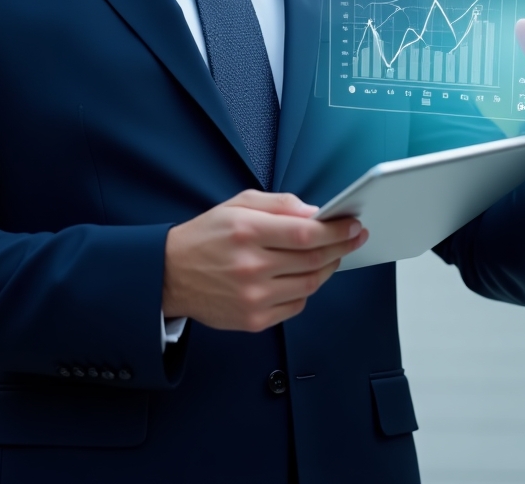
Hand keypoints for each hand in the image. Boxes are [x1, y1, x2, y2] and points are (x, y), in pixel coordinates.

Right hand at [161, 190, 366, 331]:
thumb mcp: (238, 204)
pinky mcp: (253, 320)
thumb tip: (315, 212)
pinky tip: (302, 276)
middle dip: (341, 247)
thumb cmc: (206, 236)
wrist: (171, 275)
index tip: (353, 225)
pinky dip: (306, 290)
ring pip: (310, 285)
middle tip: (354, 238)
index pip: (306, 232)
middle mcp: (252, 266)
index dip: (336, 230)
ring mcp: (253, 297)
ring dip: (327, 268)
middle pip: (313, 259)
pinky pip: (296, 306)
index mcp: (248, 231)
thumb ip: (279, 204)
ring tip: (331, 255)